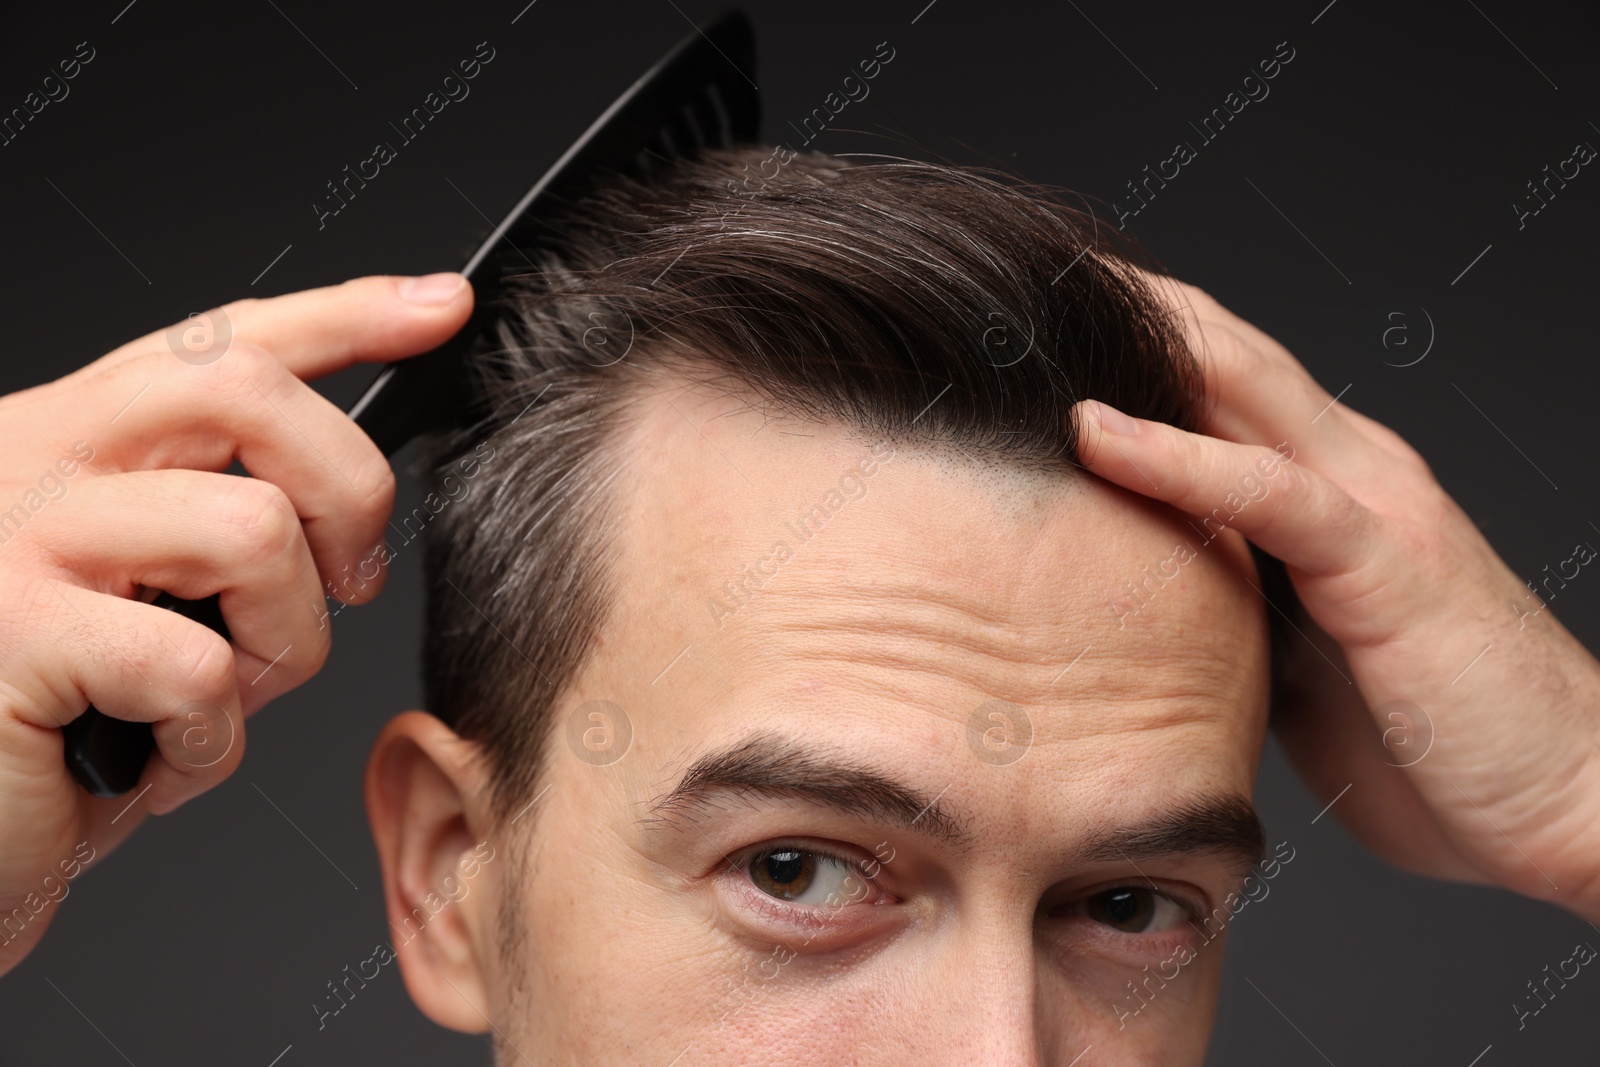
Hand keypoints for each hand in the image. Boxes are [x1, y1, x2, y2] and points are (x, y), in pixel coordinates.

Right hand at [0, 273, 471, 974]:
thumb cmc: (57, 733)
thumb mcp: (153, 603)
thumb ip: (224, 532)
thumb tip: (354, 512)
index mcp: (73, 439)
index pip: (223, 342)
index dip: (346, 315)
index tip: (442, 306)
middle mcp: (33, 460)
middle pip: (248, 393)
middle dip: (348, 491)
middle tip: (346, 581)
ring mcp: (12, 538)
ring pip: (252, 530)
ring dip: (281, 643)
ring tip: (217, 700)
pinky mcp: (9, 633)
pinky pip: (194, 665)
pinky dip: (211, 739)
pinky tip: (159, 759)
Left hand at [1072, 276, 1599, 920]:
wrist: (1572, 803)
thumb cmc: (1438, 744)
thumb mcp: (1302, 657)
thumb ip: (1240, 602)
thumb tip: (1150, 597)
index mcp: (1330, 488)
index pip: (1224, 381)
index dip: (1138, 338)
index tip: (1040, 320)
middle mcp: (1353, 470)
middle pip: (1226, 354)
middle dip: (1129, 306)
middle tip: (1028, 274)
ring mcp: (1374, 504)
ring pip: (1243, 387)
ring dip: (1141, 343)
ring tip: (1045, 308)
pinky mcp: (1383, 560)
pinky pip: (1266, 490)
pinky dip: (1178, 456)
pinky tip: (1097, 432)